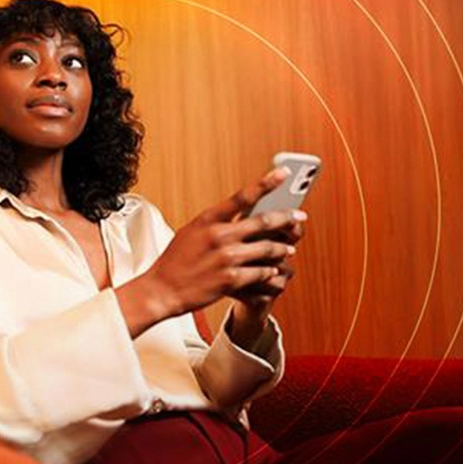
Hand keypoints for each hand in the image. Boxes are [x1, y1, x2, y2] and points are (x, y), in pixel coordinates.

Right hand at [115, 169, 305, 337]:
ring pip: (267, 249)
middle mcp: (219, 235)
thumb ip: (215, 221)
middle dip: (287, 218)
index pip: (243, 196)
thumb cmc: (176, 260)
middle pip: (263, 222)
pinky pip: (261, 272)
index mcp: (208, 218)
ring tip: (289, 248)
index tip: (284, 173)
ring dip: (282, 249)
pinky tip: (273, 270)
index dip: (266, 183)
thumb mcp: (191, 231)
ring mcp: (226, 258)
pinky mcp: (231, 279)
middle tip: (300, 216)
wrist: (162, 290)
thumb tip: (239, 214)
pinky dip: (270, 270)